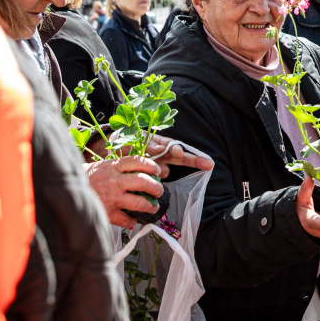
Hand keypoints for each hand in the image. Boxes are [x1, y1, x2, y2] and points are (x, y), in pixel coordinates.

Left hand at [87, 135, 211, 179]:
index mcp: (157, 141)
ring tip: (144, 170)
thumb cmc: (122, 141)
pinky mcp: (151, 175)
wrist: (109, 151)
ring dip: (159, 173)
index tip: (178, 154)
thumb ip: (145, 144)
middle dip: (195, 160)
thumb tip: (158, 149)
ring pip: (165, 171)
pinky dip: (152, 180)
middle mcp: (161, 153)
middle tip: (209, 164)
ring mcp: (158, 164)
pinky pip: (156, 179)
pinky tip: (144, 180)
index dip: (176, 150)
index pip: (171, 145)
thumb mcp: (131, 139)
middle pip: (181, 158)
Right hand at [87, 156, 164, 227]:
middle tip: (159, 191)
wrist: (65, 189)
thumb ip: (120, 167)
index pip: (139, 162)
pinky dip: (132, 221)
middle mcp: (115, 181)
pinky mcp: (108, 213)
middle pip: (144, 182)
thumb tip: (141, 170)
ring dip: (150, 206)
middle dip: (156, 188)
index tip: (158, 171)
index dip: (152, 167)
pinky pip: (126, 219)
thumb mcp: (103, 165)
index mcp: (113, 166)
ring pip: (140, 203)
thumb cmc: (87, 177)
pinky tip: (133, 219)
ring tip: (153, 207)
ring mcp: (112, 198)